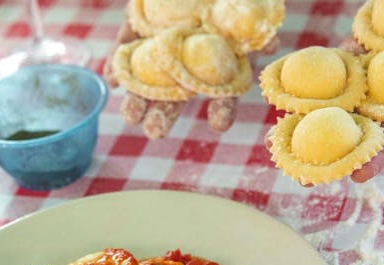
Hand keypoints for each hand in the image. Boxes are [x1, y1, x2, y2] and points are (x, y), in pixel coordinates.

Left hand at [103, 19, 279, 138]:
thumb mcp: (240, 4)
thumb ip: (251, 22)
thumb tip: (272, 44)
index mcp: (217, 54)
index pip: (221, 89)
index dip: (221, 107)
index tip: (219, 125)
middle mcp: (188, 54)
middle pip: (177, 91)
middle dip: (165, 114)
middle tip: (155, 133)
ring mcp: (161, 41)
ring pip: (148, 75)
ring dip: (138, 97)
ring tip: (131, 117)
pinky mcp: (138, 24)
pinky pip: (126, 45)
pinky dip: (117, 62)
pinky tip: (112, 78)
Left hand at [265, 0, 383, 184]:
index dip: (375, 158)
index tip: (357, 176)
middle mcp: (383, 100)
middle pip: (352, 131)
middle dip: (328, 153)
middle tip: (302, 176)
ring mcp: (367, 79)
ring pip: (333, 103)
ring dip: (307, 120)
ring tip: (279, 139)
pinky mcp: (354, 56)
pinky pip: (328, 70)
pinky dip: (308, 80)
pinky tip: (284, 94)